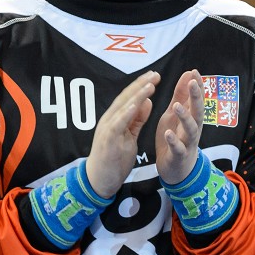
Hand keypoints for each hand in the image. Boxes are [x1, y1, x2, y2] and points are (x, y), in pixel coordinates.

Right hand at [85, 70, 159, 197]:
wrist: (99, 180)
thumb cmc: (113, 159)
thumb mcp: (129, 136)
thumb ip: (137, 120)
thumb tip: (147, 101)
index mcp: (115, 118)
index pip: (129, 97)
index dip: (141, 85)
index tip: (155, 76)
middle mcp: (109, 119)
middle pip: (126, 98)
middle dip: (141, 85)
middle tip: (156, 74)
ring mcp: (107, 129)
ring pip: (122, 108)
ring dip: (136, 95)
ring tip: (149, 85)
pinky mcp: (107, 140)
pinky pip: (117, 124)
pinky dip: (126, 113)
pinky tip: (135, 104)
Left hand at [155, 69, 203, 184]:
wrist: (176, 170)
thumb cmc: (176, 138)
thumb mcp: (174, 114)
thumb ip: (181, 96)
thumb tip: (188, 74)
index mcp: (191, 117)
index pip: (197, 99)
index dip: (197, 86)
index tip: (195, 71)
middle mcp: (193, 129)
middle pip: (198, 111)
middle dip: (196, 97)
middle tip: (193, 83)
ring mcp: (187, 142)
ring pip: (191, 129)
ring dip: (185, 117)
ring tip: (177, 106)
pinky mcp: (179, 156)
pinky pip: (178, 148)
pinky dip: (174, 141)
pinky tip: (169, 133)